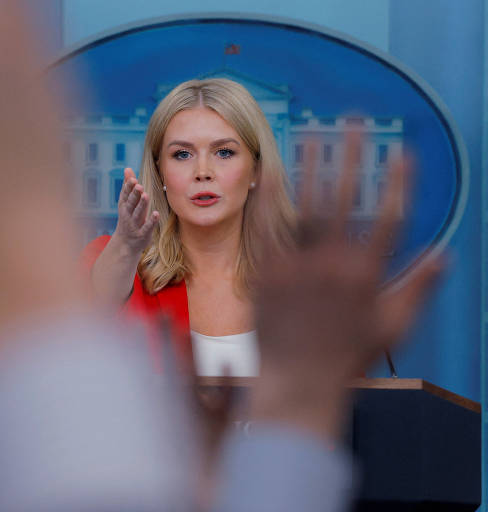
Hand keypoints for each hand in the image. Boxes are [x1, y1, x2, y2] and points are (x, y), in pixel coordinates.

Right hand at [112, 168, 158, 254]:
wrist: (125, 243)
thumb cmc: (128, 218)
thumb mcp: (126, 203)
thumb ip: (128, 186)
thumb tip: (127, 168)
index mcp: (124, 206)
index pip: (125, 195)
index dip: (128, 188)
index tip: (132, 179)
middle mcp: (128, 214)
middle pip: (131, 203)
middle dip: (134, 195)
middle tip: (139, 186)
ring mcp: (135, 225)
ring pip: (138, 214)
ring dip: (142, 205)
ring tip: (146, 195)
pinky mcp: (142, 234)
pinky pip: (147, 227)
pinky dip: (151, 221)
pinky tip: (156, 214)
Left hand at [251, 132, 444, 438]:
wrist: (296, 382)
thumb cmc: (348, 357)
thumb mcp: (392, 327)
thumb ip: (417, 288)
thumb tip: (444, 255)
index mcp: (366, 276)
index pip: (389, 218)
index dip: (397, 183)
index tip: (403, 152)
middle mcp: (331, 265)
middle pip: (343, 200)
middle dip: (351, 157)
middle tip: (354, 122)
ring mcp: (295, 267)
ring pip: (302, 206)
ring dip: (309, 167)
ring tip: (313, 133)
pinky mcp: (265, 273)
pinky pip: (267, 229)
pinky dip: (269, 200)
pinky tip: (271, 172)